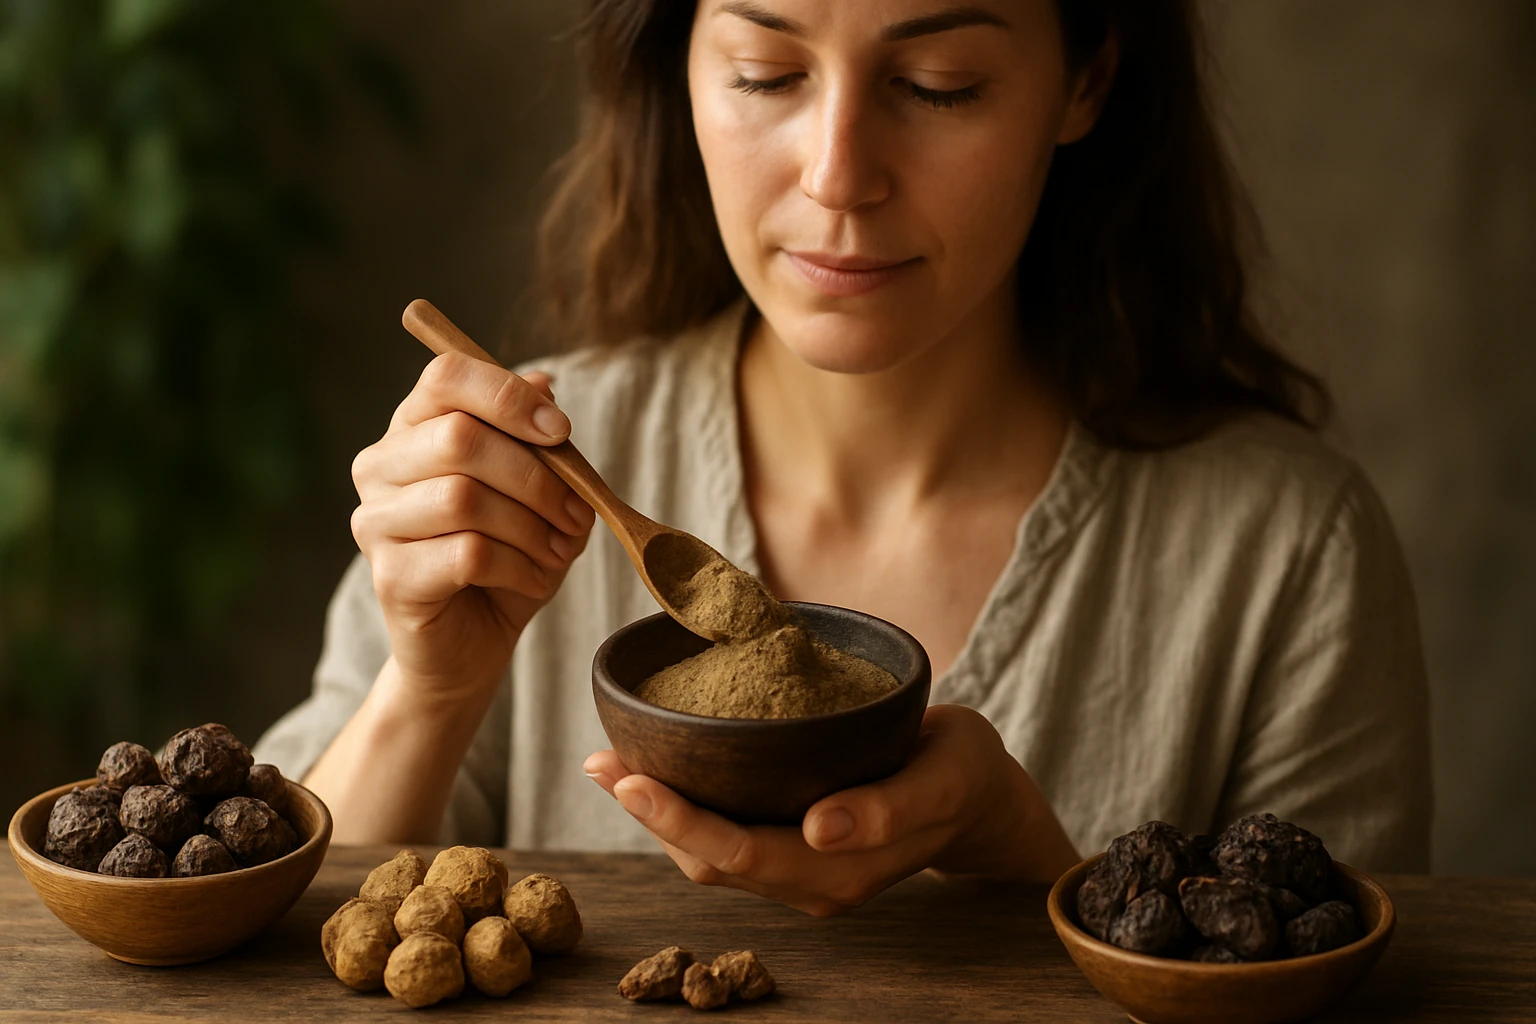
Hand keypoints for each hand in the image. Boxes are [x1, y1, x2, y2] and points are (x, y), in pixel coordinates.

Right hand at [349, 353, 595, 704]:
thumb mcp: (536, 492)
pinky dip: (519, 566)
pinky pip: (467, 554)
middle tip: (576, 512)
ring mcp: (376, 522)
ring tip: (559, 550)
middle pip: (459, 438)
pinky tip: (535, 579)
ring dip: (531, 526)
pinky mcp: (389, 577)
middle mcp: (380, 467)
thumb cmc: (503, 556)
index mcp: (414, 428)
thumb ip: (537, 440)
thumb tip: (546, 384)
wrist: (471, 644)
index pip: (445, 375)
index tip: (560, 431)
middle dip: (536, 476)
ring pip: (463, 498)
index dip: (507, 395)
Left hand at [583, 704, 1079, 915]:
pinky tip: (660, 769)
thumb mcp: (943, 779)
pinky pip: (728, 838)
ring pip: (711, 855)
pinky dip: (687, 807)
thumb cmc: (963, 774)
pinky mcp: (796, 848)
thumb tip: (821, 829)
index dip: (679, 820)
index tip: (629, 778)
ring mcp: (801, 870)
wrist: (982, 795)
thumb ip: (888, 809)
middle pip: (709, 861)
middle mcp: (811, 881)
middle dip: (649, 816)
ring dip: (658, 814)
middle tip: (599, 761)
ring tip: (609, 762)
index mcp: (840, 871)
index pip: (740, 854)